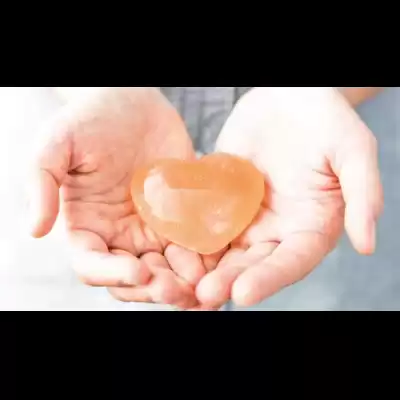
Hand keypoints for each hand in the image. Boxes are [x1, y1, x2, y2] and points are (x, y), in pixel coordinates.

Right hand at [29, 87, 220, 308]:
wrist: (134, 101)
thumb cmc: (92, 119)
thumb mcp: (58, 144)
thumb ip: (42, 183)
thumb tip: (34, 230)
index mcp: (87, 225)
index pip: (92, 264)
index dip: (112, 274)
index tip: (138, 270)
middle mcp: (118, 234)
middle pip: (132, 277)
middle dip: (153, 288)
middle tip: (176, 289)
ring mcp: (150, 228)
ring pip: (165, 269)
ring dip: (182, 282)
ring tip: (201, 284)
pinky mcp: (178, 218)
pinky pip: (191, 245)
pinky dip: (203, 259)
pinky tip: (216, 263)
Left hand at [196, 87, 382, 307]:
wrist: (288, 95)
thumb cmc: (327, 120)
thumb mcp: (353, 150)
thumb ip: (363, 194)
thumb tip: (367, 243)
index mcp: (311, 226)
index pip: (292, 261)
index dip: (270, 278)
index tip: (245, 293)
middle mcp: (277, 228)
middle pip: (253, 262)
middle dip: (230, 279)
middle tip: (205, 294)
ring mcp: (247, 215)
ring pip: (224, 248)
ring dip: (204, 266)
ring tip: (182, 282)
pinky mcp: (223, 199)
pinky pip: (204, 219)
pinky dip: (188, 234)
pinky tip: (169, 245)